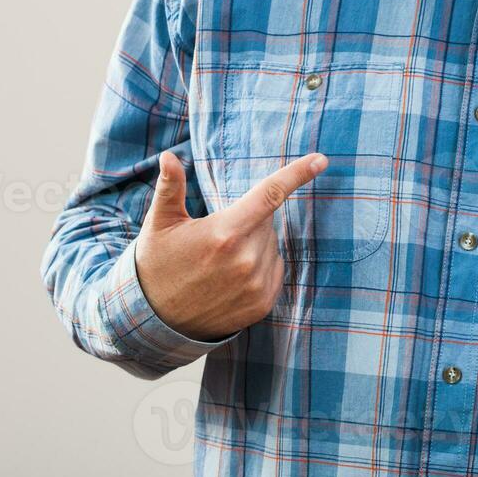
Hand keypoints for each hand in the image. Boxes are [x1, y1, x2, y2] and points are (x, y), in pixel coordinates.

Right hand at [135, 149, 326, 341]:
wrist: (157, 321)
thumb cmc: (158, 264)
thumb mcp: (160, 224)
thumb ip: (170, 187)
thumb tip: (169, 155)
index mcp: (224, 233)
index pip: (269, 195)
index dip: (297, 174)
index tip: (320, 159)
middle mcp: (246, 259)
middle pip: (267, 222)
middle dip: (248, 221)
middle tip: (217, 238)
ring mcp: (256, 284)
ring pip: (272, 246)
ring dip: (254, 245)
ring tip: (220, 261)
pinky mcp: (263, 303)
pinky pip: (275, 269)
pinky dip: (260, 266)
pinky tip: (232, 277)